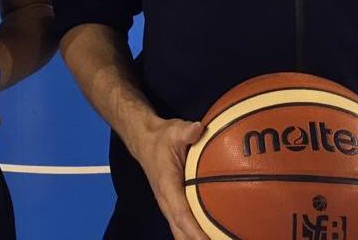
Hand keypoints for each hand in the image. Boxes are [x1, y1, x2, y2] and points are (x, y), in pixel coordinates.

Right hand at [126, 117, 207, 239]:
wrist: (144, 141)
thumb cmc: (162, 138)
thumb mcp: (174, 130)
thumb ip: (187, 131)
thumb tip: (199, 128)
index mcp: (167, 186)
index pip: (181, 213)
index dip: (195, 230)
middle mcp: (167, 201)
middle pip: (181, 232)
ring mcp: (169, 206)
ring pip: (181, 233)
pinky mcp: (174, 207)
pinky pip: (183, 228)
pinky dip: (196, 236)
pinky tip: (213, 237)